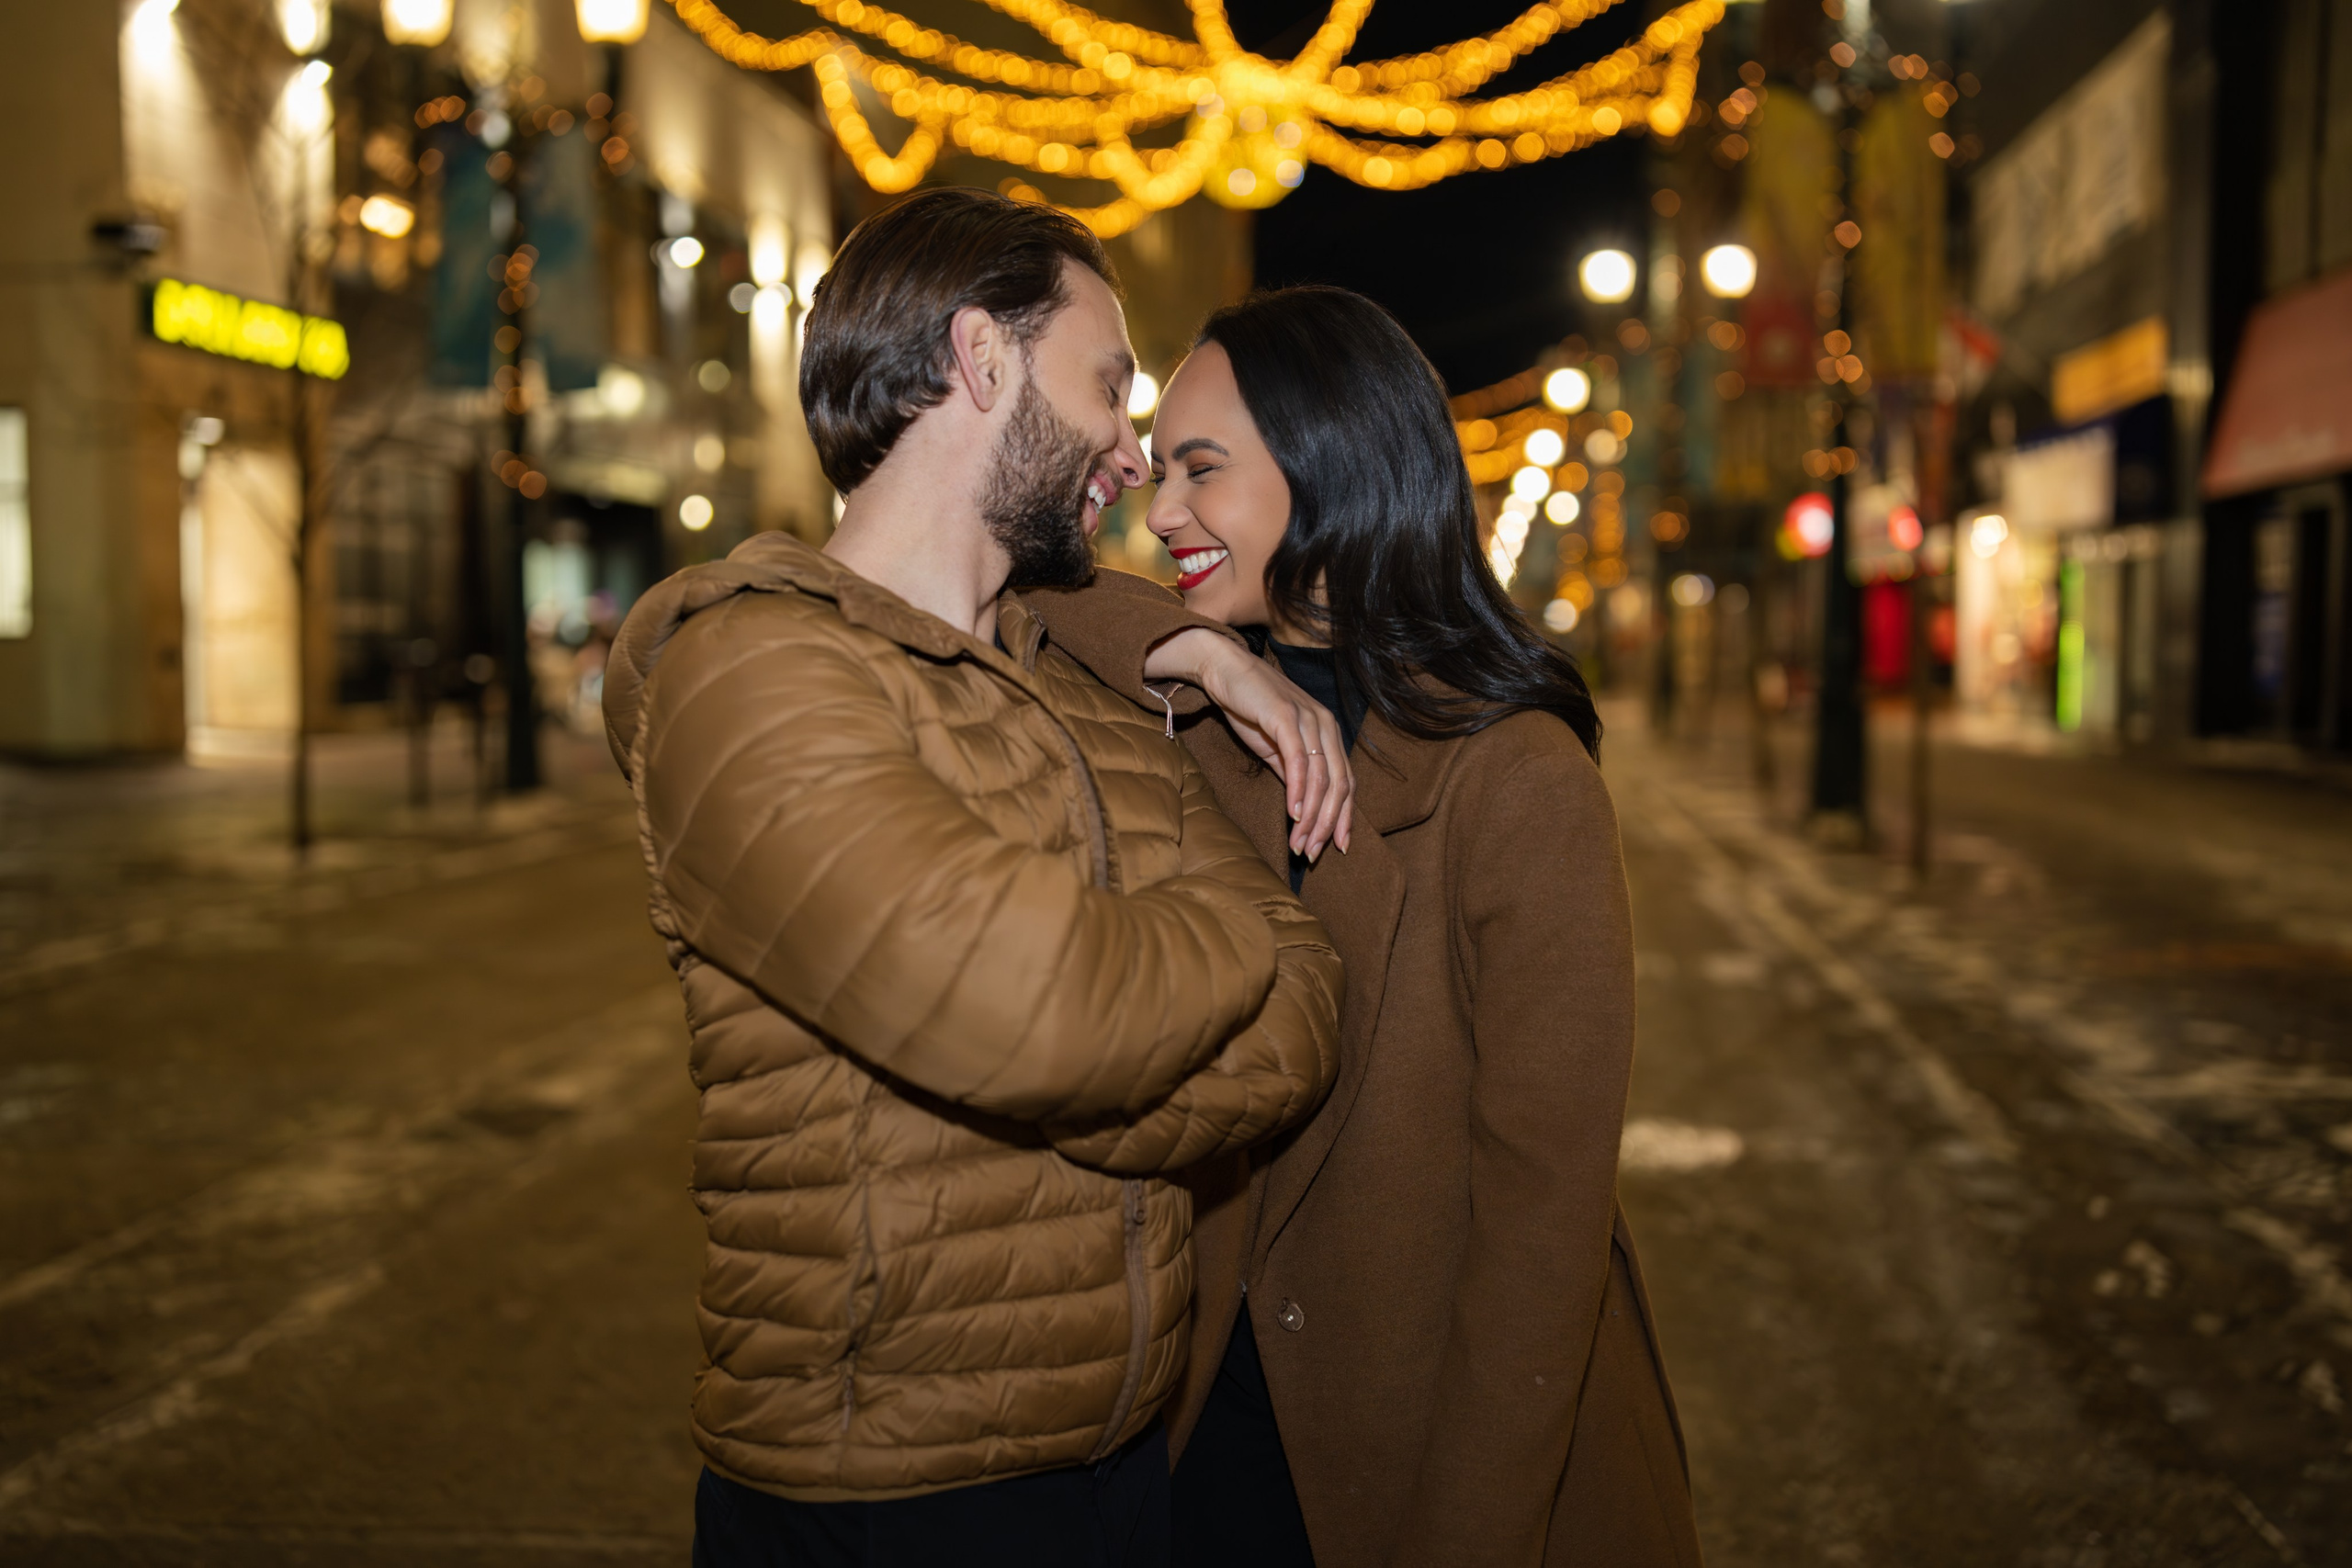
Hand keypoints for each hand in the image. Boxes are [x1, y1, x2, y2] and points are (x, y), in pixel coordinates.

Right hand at [1147, 629, 1352, 859]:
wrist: (1224, 670)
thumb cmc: (1250, 707)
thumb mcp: (1276, 746)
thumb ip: (1294, 772)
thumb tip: (1304, 808)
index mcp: (1328, 732)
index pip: (1346, 782)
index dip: (1344, 817)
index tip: (1336, 847)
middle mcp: (1326, 725)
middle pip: (1339, 785)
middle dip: (1327, 824)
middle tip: (1311, 853)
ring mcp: (1308, 719)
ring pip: (1320, 777)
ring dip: (1311, 816)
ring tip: (1300, 843)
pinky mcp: (1285, 716)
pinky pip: (1298, 759)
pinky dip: (1298, 789)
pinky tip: (1292, 813)